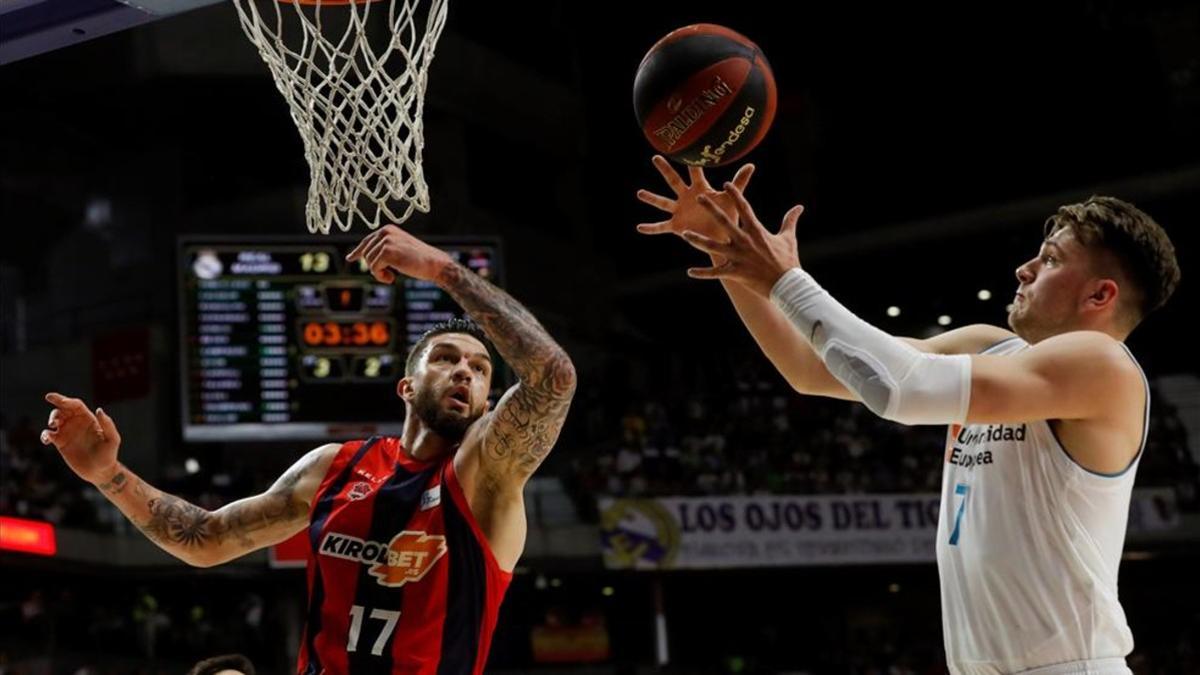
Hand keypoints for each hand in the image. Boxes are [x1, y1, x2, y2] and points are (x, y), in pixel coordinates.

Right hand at [41, 393, 121, 484]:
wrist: (100, 471)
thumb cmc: (109, 455)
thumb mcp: (112, 439)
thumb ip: (107, 425)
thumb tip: (99, 410)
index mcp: (89, 419)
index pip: (75, 405)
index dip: (65, 400)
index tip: (56, 400)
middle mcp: (77, 423)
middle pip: (63, 409)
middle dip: (56, 410)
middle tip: (54, 420)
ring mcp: (68, 433)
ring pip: (54, 420)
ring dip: (51, 420)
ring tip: (53, 426)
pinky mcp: (60, 444)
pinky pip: (48, 435)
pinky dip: (45, 435)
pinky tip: (47, 439)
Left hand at [345, 225, 453, 283]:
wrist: (434, 264)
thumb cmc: (419, 260)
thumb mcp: (399, 249)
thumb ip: (383, 249)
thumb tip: (361, 256)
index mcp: (387, 229)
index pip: (367, 241)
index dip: (358, 252)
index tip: (350, 258)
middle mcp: (385, 232)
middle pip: (366, 253)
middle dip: (374, 267)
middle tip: (388, 274)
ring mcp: (386, 241)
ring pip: (369, 262)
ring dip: (379, 273)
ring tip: (392, 275)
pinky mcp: (386, 252)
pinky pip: (374, 268)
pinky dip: (381, 276)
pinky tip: (392, 278)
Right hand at [636, 155, 754, 244]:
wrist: (722, 237)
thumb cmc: (727, 215)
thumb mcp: (732, 199)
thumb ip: (739, 182)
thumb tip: (751, 164)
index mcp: (700, 189)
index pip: (694, 172)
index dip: (691, 161)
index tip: (684, 147)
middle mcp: (687, 197)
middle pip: (674, 180)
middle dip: (665, 169)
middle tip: (655, 157)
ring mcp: (679, 211)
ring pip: (662, 202)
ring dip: (651, 198)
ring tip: (640, 193)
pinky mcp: (676, 226)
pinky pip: (661, 226)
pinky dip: (651, 228)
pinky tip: (640, 228)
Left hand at [680, 184, 804, 297]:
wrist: (788, 285)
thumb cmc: (788, 261)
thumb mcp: (789, 238)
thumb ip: (790, 220)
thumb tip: (799, 207)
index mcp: (756, 231)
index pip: (744, 208)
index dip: (735, 195)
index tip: (726, 183)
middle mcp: (745, 241)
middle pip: (724, 222)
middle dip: (711, 208)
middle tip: (699, 197)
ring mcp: (738, 257)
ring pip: (713, 246)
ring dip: (697, 241)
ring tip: (683, 234)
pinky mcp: (735, 273)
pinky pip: (715, 273)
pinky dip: (703, 273)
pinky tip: (690, 272)